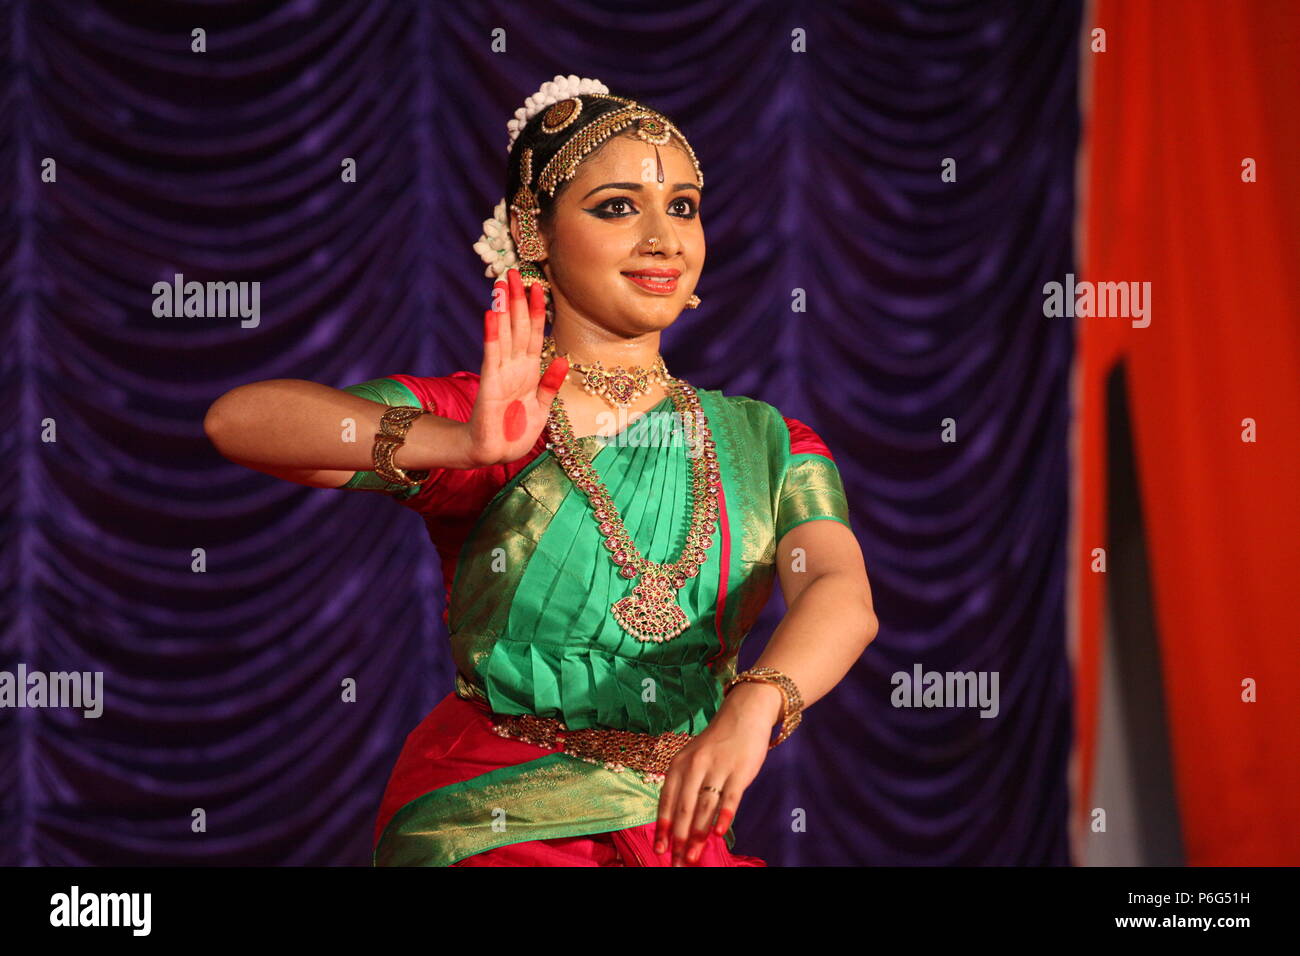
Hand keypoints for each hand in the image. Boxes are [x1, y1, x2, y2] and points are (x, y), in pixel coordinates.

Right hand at [465, 268, 567, 466]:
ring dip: (503, 309)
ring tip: (502, 284)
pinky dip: (493, 335)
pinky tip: (491, 315)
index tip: (539, 286)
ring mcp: (501, 374)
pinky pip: (492, 355)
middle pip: (517, 327)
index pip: (534, 334)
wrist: (496, 453)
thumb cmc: (517, 431)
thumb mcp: (543, 407)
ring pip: (505, 335)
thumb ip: (551, 384)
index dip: (536, 311)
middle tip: (514, 271)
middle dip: (517, 300)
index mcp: (529, 371)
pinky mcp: (490, 385)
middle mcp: (515, 367)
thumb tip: (562, 359)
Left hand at [654, 681, 781, 865]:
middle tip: (676, 862)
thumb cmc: (716, 744)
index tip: (659, 850)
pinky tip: (718, 834)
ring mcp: (717, 768)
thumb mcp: (693, 759)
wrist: (743, 714)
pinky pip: (729, 797)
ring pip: (704, 807)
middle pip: (683, 808)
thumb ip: (685, 787)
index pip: (667, 801)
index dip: (663, 827)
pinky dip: (723, 816)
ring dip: (697, 834)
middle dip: (678, 839)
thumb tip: (678, 823)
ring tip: (692, 856)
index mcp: (679, 764)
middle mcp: (694, 766)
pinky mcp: (739, 771)